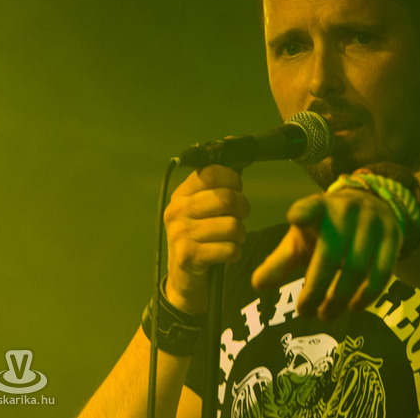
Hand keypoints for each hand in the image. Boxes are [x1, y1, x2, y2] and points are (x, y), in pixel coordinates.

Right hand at [163, 165, 249, 314]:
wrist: (186, 278)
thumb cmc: (204, 236)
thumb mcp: (206, 207)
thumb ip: (220, 180)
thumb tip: (231, 141)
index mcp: (182, 194)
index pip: (211, 173)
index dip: (232, 179)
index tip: (236, 189)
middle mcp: (177, 211)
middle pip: (226, 199)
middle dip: (242, 209)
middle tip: (239, 217)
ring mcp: (180, 234)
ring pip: (232, 226)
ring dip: (240, 235)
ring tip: (232, 239)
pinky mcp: (188, 257)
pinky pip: (229, 249)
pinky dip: (234, 253)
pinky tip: (226, 253)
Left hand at [252, 189, 402, 320]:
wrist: (372, 206)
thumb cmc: (328, 229)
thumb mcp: (302, 239)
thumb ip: (280, 261)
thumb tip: (257, 285)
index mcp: (318, 207)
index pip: (310, 206)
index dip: (304, 212)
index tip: (294, 217)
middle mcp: (346, 211)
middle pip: (330, 254)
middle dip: (315, 289)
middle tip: (304, 313)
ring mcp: (372, 222)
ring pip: (356, 267)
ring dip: (340, 297)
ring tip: (326, 315)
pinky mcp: (393, 236)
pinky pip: (383, 271)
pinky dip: (368, 294)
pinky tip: (355, 308)